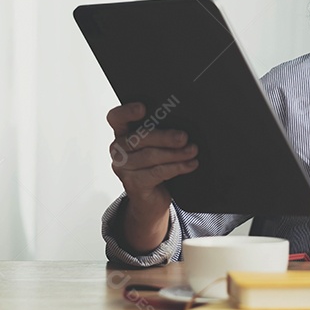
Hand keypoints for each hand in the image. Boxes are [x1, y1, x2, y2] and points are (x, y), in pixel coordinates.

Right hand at [107, 102, 197, 217]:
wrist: (150, 200)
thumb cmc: (154, 167)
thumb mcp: (155, 146)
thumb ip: (160, 132)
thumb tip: (181, 126)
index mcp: (122, 133)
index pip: (116, 118)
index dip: (126, 111)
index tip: (143, 108)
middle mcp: (118, 150)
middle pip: (139, 138)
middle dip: (164, 137)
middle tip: (184, 137)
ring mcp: (123, 168)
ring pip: (150, 156)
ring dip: (175, 153)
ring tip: (192, 151)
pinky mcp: (133, 184)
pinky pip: (157, 172)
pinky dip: (176, 167)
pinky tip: (189, 164)